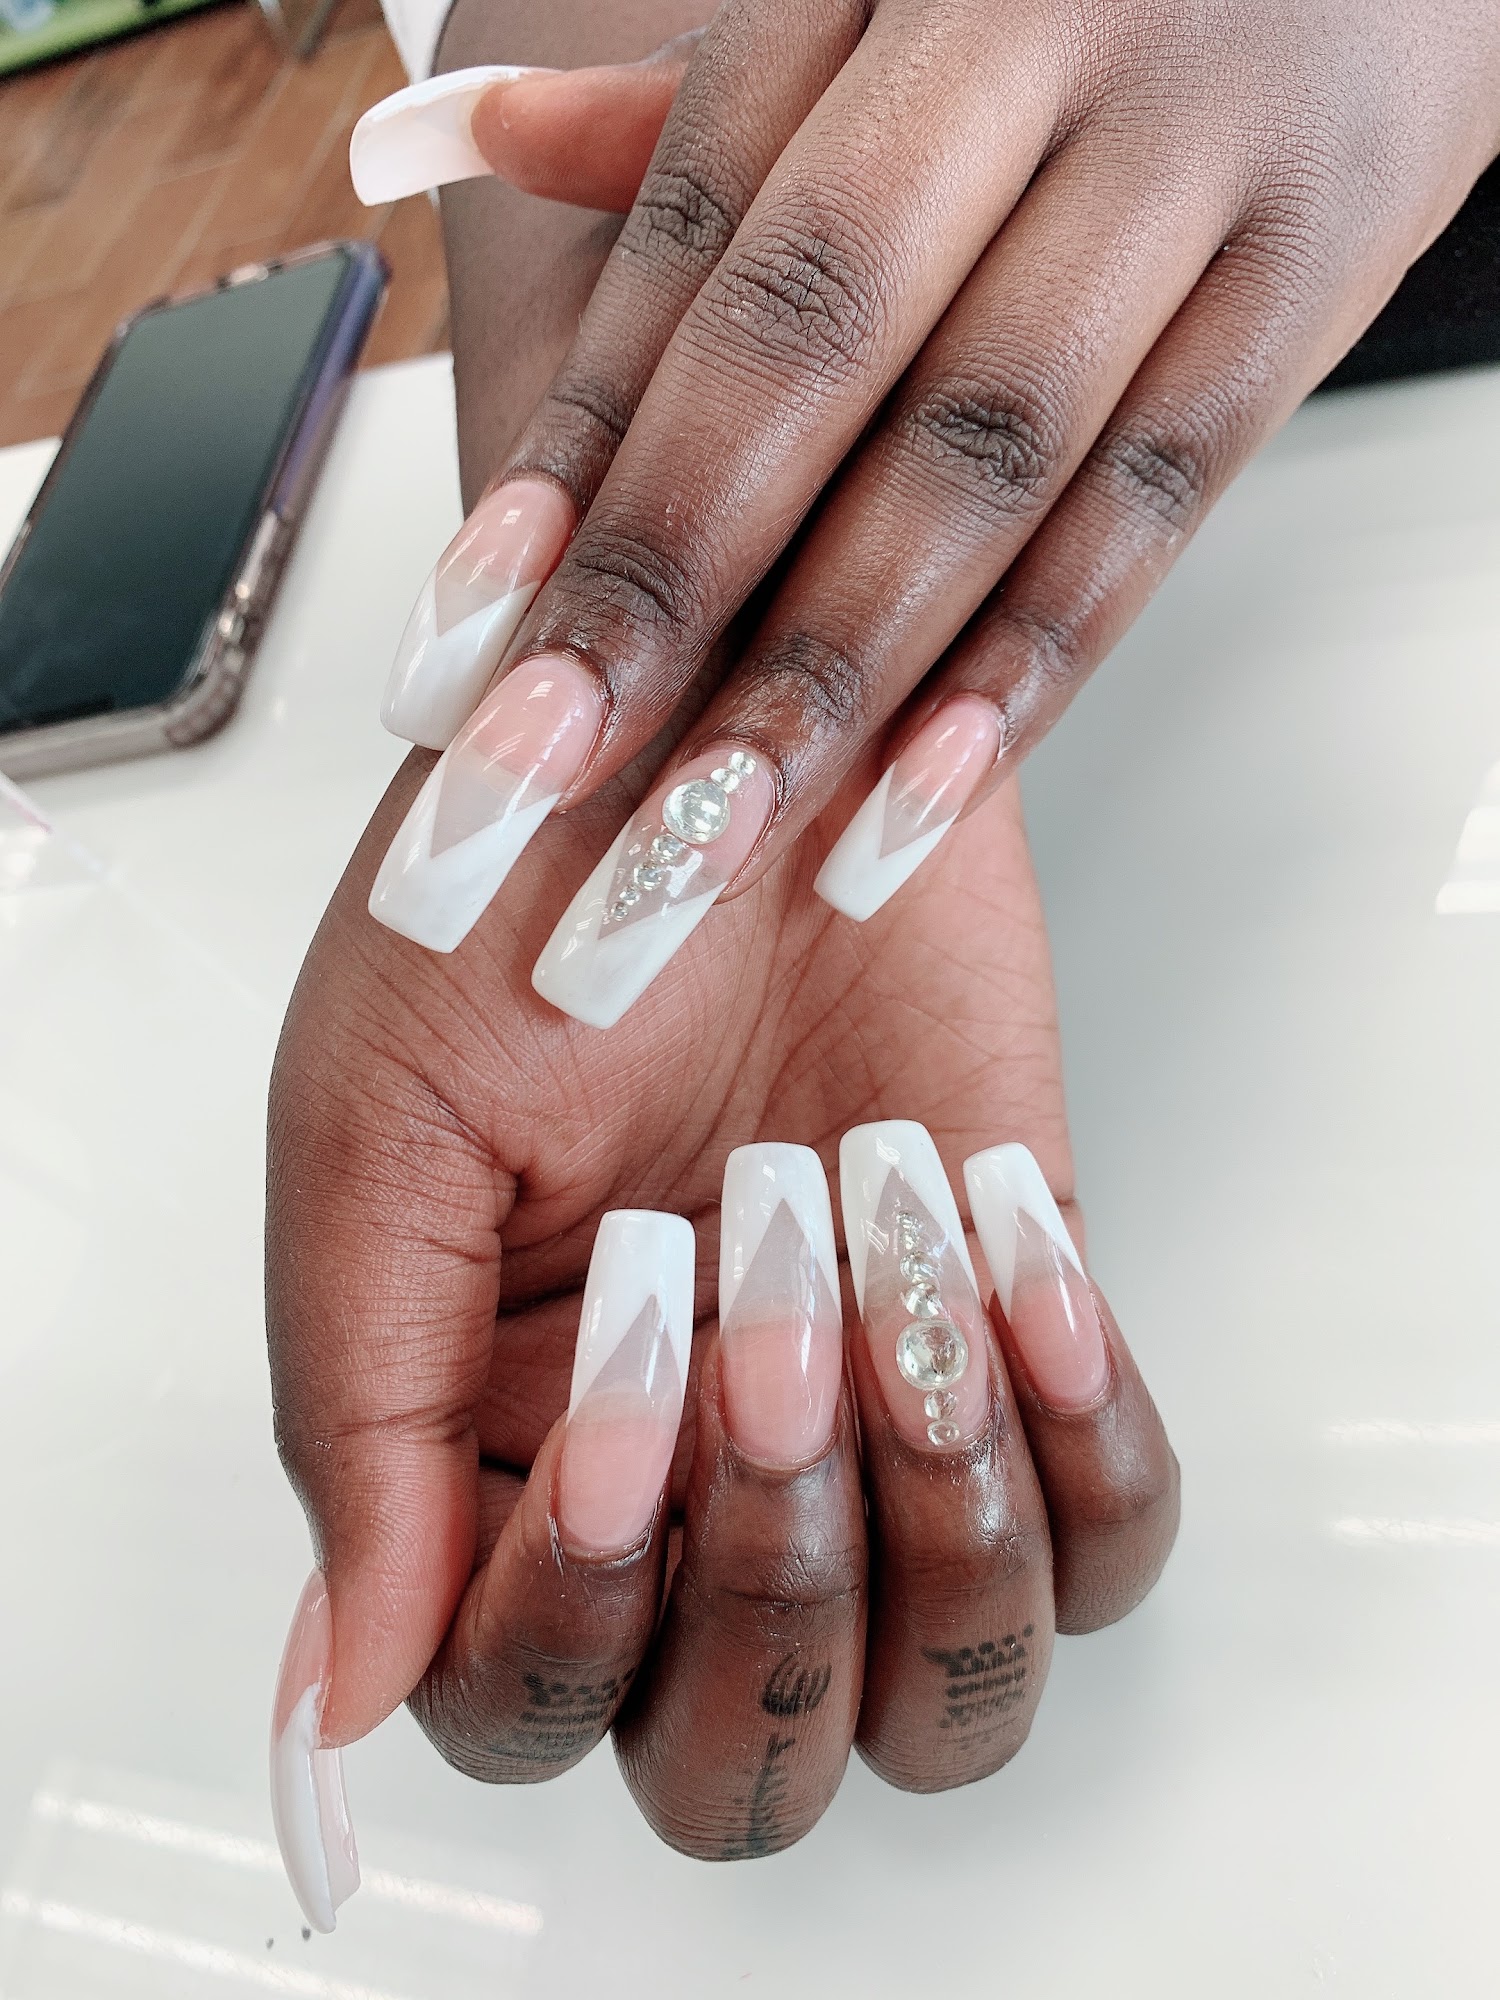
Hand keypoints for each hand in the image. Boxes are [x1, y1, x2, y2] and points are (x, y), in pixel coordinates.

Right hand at [267, 762, 1175, 1923]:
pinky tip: (1003, 1259)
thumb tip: (350, 1689)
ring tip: (888, 1274)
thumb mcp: (379, 1135)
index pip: (527, 1703)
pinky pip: (1104, 1536)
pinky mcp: (1014, 1346)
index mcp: (498, 1460)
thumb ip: (359, 1415)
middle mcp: (689, 1485)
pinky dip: (1081, 1439)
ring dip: (934, 1525)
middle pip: (747, 1762)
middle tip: (761, 1340)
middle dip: (769, 1589)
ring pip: (945, 1693)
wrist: (742, 734)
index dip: (578, 1605)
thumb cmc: (530, 906)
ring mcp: (867, 1432)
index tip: (620, 1393)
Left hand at [351, 0, 1499, 1028]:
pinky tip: (924, 785)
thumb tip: (436, 136)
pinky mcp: (1317, 269)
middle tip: (549, 758)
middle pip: (815, 343)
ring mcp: (1190, 155)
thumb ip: (675, 117)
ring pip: (984, 447)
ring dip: (836, 661)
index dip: (578, 446)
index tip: (473, 629)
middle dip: (669, 575)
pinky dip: (1036, 656)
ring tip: (715, 825)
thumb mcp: (881, 13)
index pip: (696, 238)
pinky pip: (1159, 495)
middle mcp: (1034, 47)